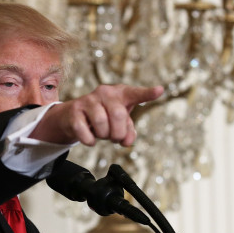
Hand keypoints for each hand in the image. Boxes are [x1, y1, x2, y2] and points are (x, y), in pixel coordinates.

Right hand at [30, 84, 163, 146]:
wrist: (73, 116)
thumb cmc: (102, 117)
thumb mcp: (119, 123)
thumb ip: (128, 131)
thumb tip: (127, 141)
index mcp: (120, 94)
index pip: (135, 93)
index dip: (147, 93)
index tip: (160, 90)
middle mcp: (105, 93)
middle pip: (118, 115)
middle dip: (118, 133)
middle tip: (115, 138)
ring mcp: (88, 100)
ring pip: (101, 123)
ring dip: (104, 136)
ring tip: (102, 135)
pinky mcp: (74, 111)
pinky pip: (84, 131)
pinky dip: (90, 140)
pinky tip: (91, 139)